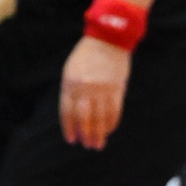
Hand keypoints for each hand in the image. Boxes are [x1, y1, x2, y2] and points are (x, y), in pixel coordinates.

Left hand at [58, 35, 130, 149]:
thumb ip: (71, 91)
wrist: (108, 39)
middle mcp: (85, 88)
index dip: (69, 128)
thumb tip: (74, 115)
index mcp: (70, 84)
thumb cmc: (86, 56)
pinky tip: (109, 130)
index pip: (67, 111)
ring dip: (99, 133)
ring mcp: (102, 89)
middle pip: (84, 118)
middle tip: (88, 146)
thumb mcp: (71, 71)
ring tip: (99, 144)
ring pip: (100, 117)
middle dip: (86, 135)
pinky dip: (112, 123)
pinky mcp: (117, 88)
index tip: (72, 140)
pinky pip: (114, 110)